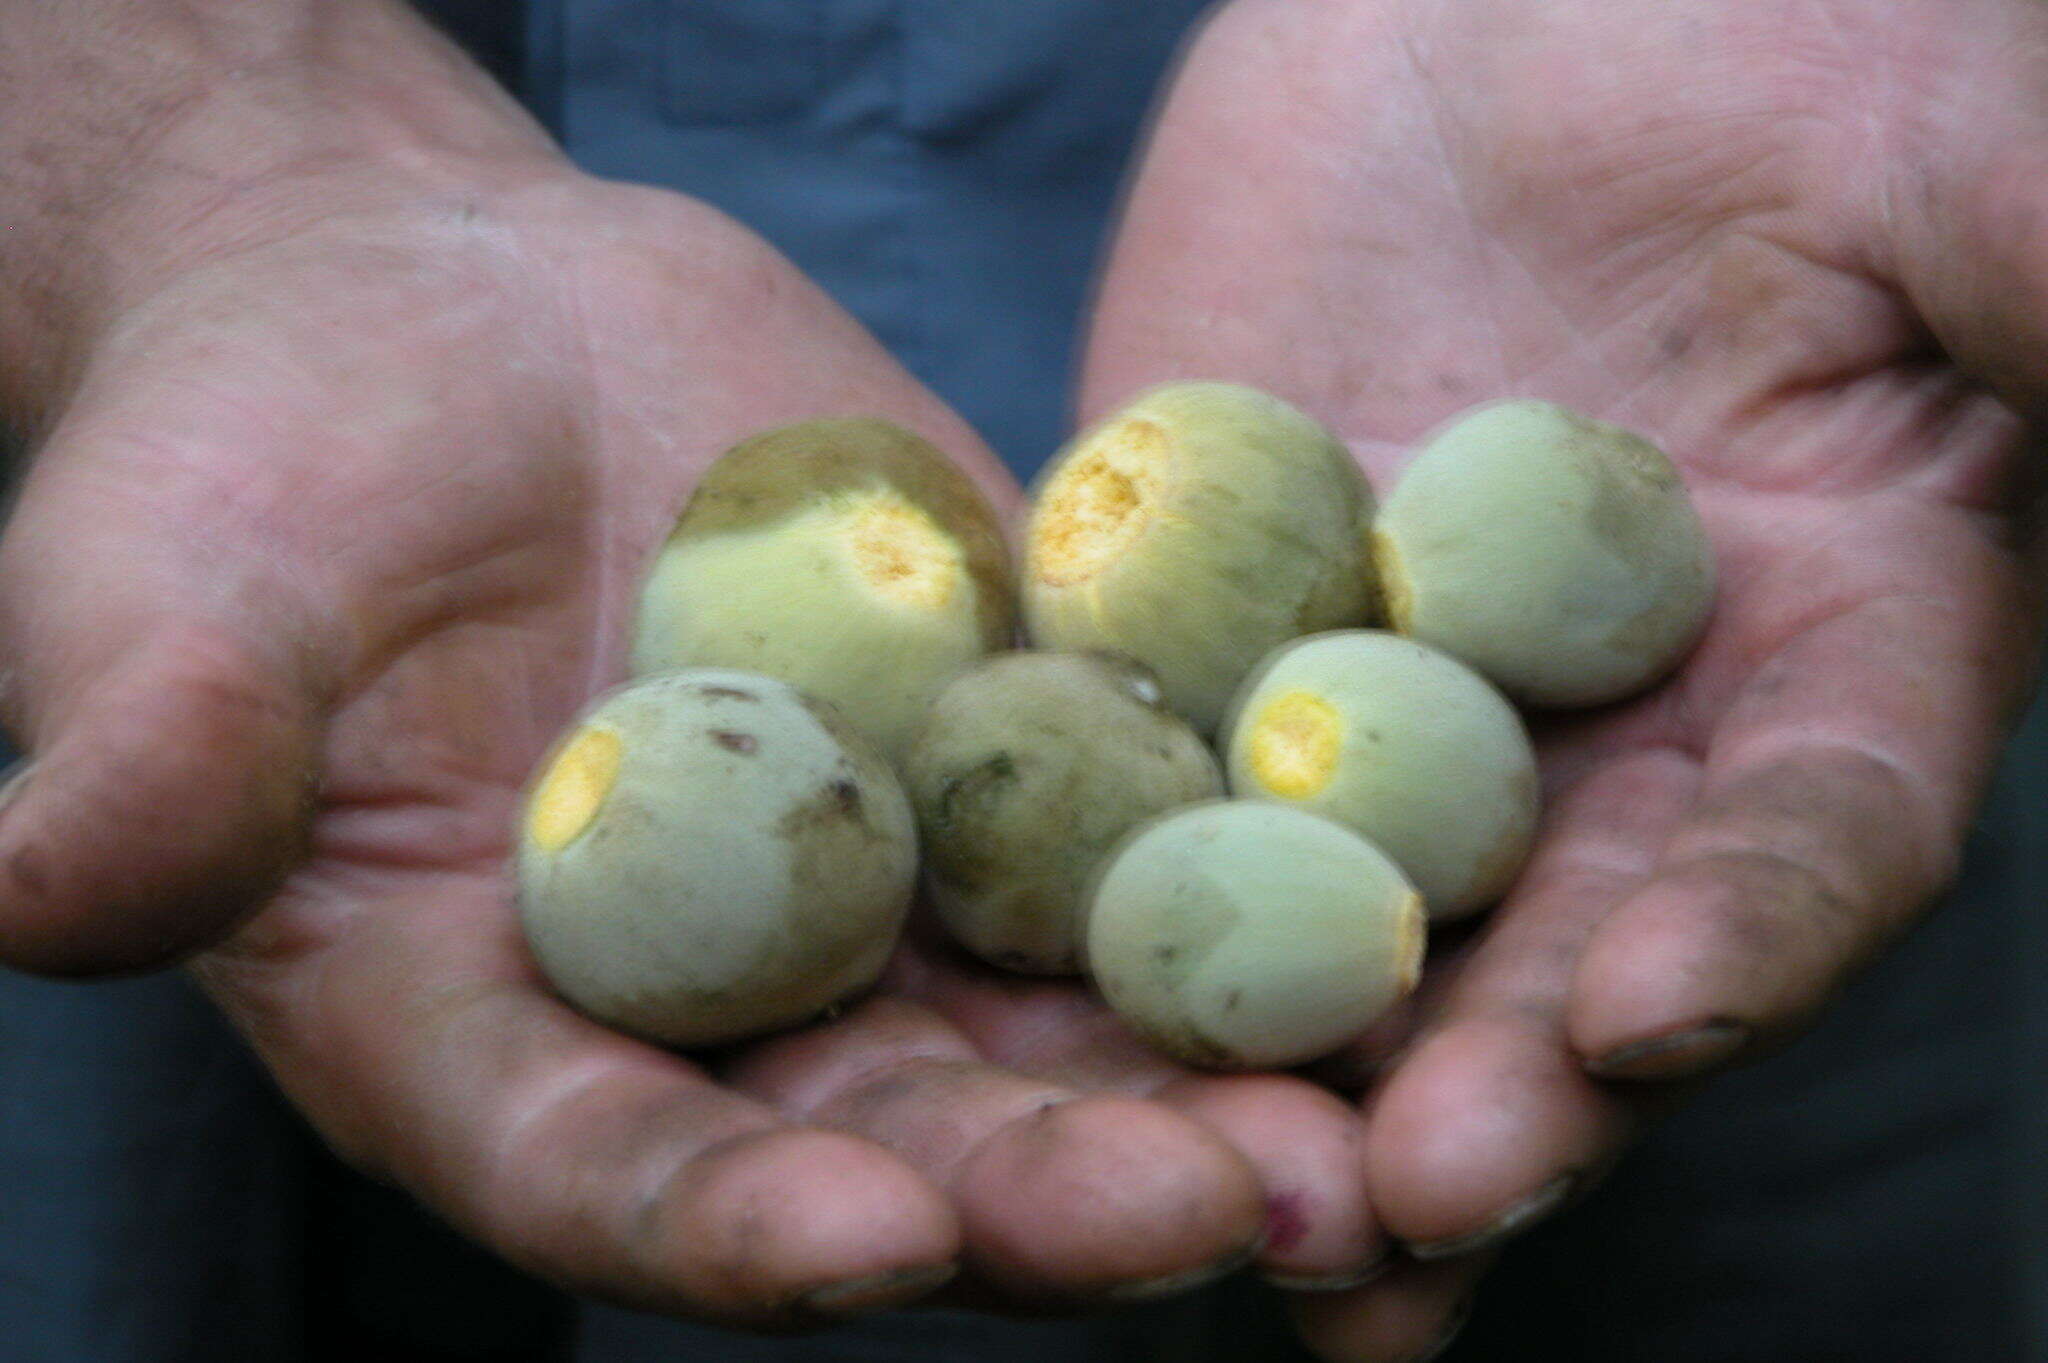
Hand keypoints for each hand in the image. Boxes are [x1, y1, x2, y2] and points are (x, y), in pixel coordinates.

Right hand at [0, 5, 1398, 1313]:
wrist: (441, 324)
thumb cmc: (253, 472)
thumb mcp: (164, 601)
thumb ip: (152, 756)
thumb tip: (25, 877)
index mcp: (504, 1041)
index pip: (618, 1182)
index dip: (736, 1228)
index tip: (864, 1243)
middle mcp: (725, 1008)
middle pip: (899, 1140)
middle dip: (1058, 1191)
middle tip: (1236, 1210)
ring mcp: (886, 884)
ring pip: (1063, 1021)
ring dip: (1218, 1073)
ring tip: (1374, 1112)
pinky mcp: (1005, 746)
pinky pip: (1147, 817)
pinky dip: (1262, 860)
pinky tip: (1404, 886)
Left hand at [1083, 0, 2047, 1353]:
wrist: (1492, 3)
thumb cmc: (1760, 43)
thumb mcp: (1945, 146)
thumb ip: (2046, 284)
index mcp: (1831, 649)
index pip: (1812, 831)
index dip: (1747, 932)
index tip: (1645, 1012)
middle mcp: (1611, 731)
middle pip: (1562, 946)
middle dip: (1489, 1085)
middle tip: (1398, 1207)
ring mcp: (1393, 705)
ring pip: (1350, 925)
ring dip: (1294, 1079)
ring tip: (1230, 1220)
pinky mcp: (1211, 647)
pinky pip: (1153, 794)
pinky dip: (1112, 922)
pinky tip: (1044, 1044)